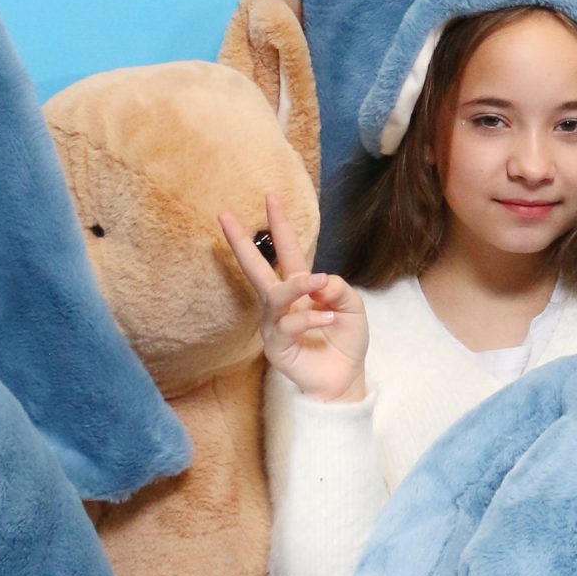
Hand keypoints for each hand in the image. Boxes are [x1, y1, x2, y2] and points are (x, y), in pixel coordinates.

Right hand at [219, 195, 369, 402]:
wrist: (344, 378)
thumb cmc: (345, 341)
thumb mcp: (351, 306)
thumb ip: (337, 288)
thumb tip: (317, 278)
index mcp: (301, 288)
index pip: (288, 251)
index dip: (280, 225)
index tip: (271, 197)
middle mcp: (282, 303)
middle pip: (256, 268)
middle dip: (241, 242)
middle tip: (225, 215)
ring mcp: (275, 324)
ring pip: (277, 296)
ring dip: (298, 286)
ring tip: (318, 283)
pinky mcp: (275, 345)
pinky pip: (289, 324)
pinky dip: (310, 317)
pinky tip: (328, 318)